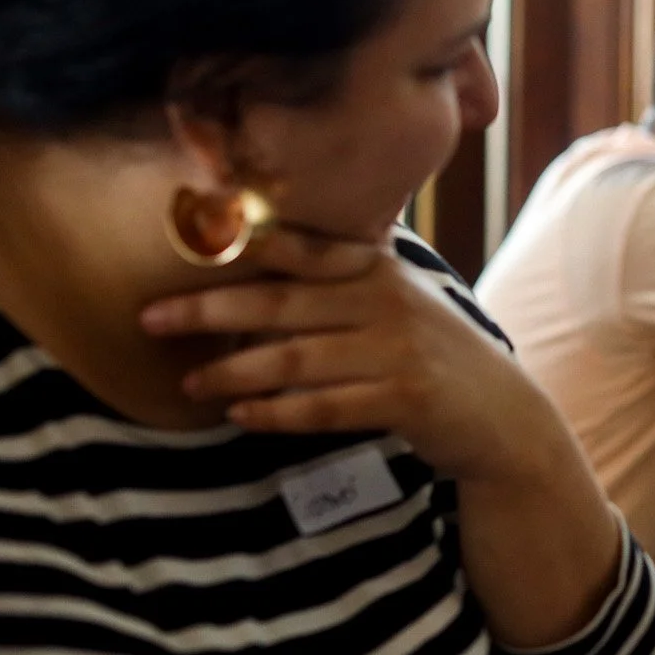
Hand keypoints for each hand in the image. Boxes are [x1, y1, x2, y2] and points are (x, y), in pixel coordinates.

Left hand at [141, 227, 557, 485]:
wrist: (502, 417)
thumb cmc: (436, 357)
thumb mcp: (401, 302)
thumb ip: (345, 279)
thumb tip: (260, 253)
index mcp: (380, 269)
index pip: (301, 249)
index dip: (242, 241)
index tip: (184, 237)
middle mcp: (387, 301)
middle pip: (282, 304)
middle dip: (210, 310)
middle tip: (152, 318)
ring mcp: (398, 350)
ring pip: (296, 359)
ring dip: (234, 372)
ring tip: (191, 382)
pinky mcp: (405, 398)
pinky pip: (324, 407)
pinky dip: (278, 413)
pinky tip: (242, 416)